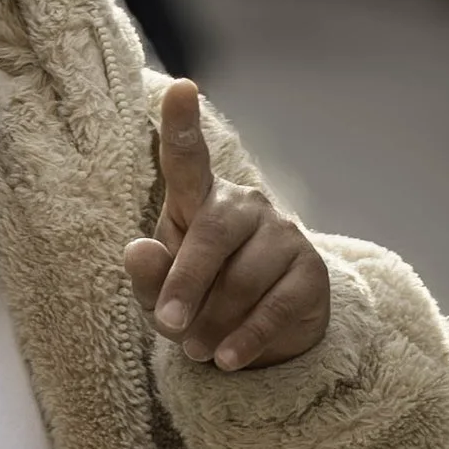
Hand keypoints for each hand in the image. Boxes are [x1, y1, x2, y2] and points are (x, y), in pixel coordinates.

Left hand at [125, 82, 330, 373]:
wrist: (257, 335)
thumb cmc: (197, 301)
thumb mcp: (160, 296)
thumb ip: (148, 277)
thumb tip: (137, 251)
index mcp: (200, 203)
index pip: (188, 161)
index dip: (183, 125)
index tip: (181, 88)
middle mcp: (246, 208)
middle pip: (213, 235)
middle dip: (187, 283)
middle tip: (168, 325)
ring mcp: (284, 236)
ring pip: (242, 280)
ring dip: (212, 323)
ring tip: (196, 350)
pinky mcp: (311, 272)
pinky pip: (274, 307)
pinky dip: (245, 338)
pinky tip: (227, 360)